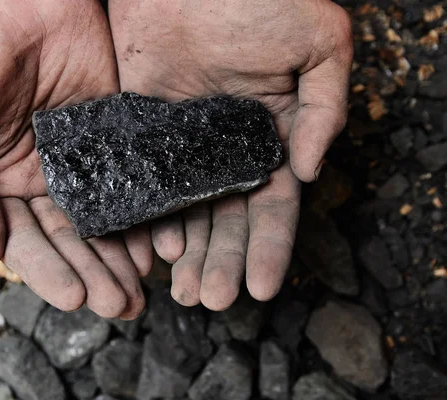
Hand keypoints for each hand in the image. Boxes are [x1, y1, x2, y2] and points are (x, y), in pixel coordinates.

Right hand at [0, 0, 150, 318]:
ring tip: (142, 290)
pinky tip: (158, 243)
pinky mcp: (112, 134)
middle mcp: (39, 178)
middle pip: (70, 240)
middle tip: (121, 306)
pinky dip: (143, 215)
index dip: (50, 273)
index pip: (25, 243)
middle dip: (94, 275)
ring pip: (103, 219)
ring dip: (121, 258)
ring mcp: (79, 158)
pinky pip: (131, 181)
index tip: (77, 299)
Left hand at [109, 0, 352, 308]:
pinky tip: (155, 249)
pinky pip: (149, 185)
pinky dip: (152, 219)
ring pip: (189, 212)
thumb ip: (324, 108)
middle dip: (223, 261)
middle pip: (228, 219)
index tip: (264, 288)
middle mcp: (229, 150)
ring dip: (189, 254)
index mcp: (272, 137)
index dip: (271, 247)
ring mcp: (185, 146)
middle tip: (212, 299)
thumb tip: (308, 170)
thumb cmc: (258, 0)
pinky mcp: (147, 135)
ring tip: (184, 291)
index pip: (274, 205)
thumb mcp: (318, 44)